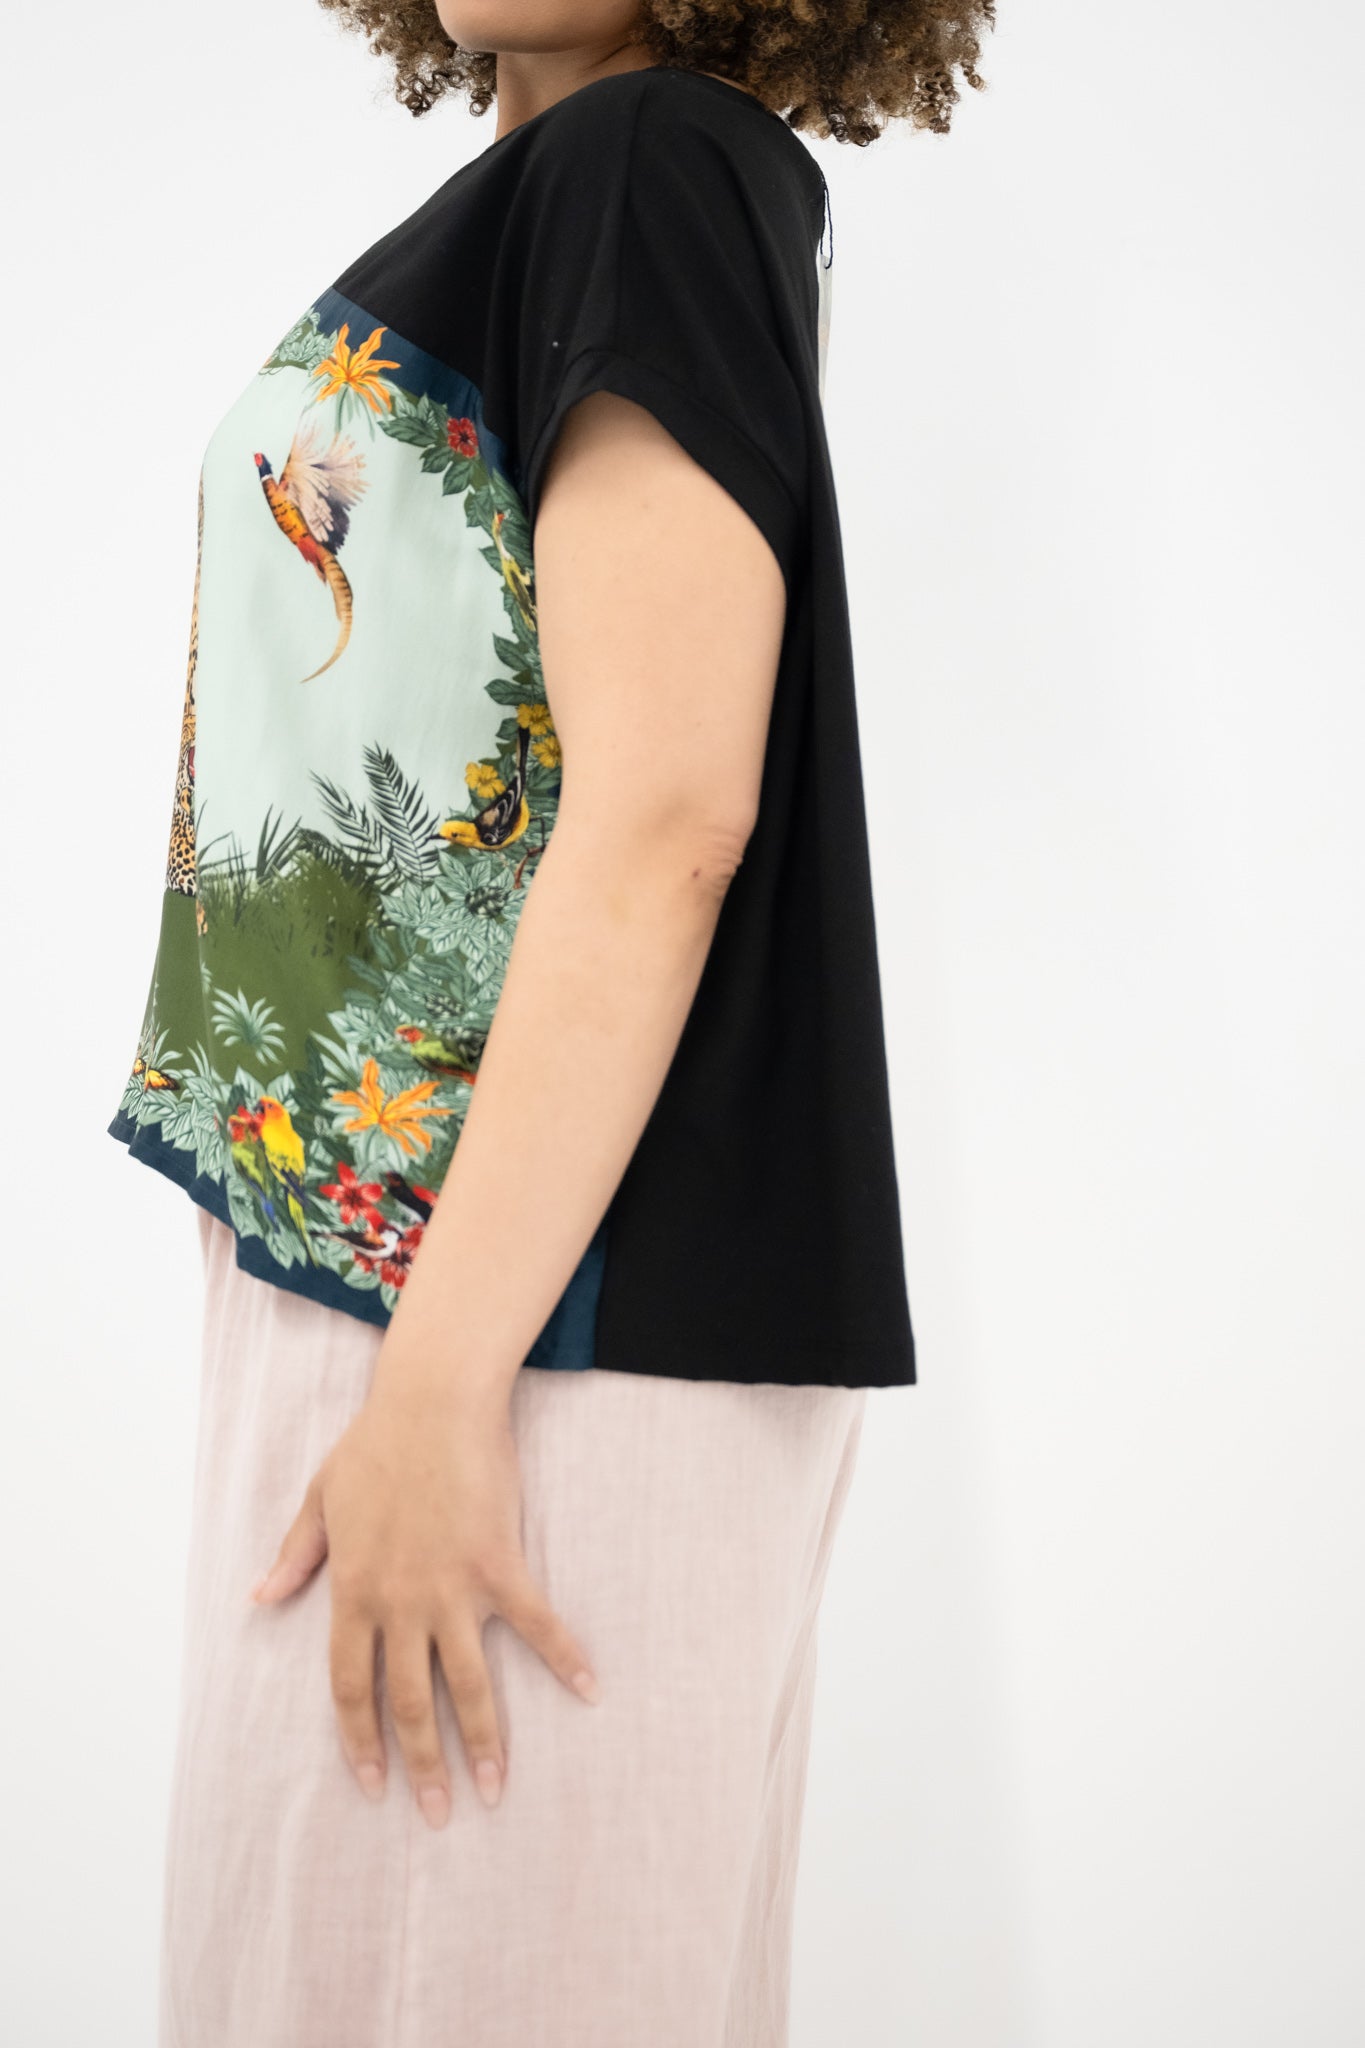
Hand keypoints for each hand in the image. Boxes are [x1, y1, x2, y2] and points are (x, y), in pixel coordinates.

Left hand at [247, 1373, 600, 1827]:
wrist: (432, 1401)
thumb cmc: (375, 1443)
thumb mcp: (320, 1499)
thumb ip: (295, 1555)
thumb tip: (260, 1597)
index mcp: (353, 1592)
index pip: (349, 1687)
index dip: (360, 1741)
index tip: (373, 1786)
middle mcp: (400, 1603)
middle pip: (408, 1702)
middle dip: (422, 1764)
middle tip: (438, 1813)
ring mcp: (452, 1588)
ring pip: (467, 1683)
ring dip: (483, 1741)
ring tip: (494, 1789)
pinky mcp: (499, 1565)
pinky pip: (536, 1624)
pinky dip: (564, 1658)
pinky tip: (588, 1690)